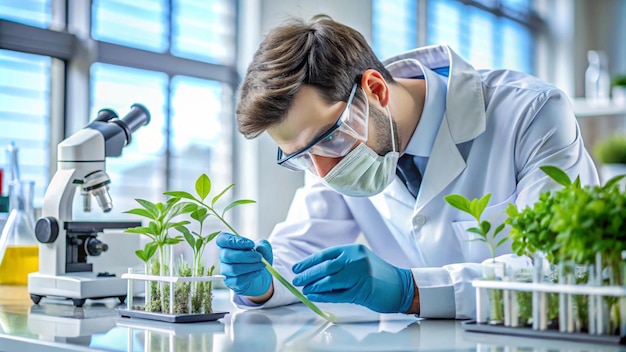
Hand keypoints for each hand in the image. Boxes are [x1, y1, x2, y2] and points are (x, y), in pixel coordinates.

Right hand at [216, 232, 272, 297]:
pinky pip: (237, 280)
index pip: (222, 240)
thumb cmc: (257, 257)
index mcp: (228, 244)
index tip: (251, 244)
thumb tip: (259, 248)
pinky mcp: (230, 282)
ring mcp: (225, 270)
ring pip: (233, 269)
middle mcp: (224, 256)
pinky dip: (250, 275)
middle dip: (245, 256)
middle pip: (227, 255)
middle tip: (259, 257)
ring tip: (262, 264)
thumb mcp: (264, 248)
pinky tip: (258, 272)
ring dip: (250, 266)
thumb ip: (263, 245)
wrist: (261, 274)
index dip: (235, 241)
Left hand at [292, 244, 413, 312]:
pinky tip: (315, 296)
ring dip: (313, 286)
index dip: (309, 261)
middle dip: (307, 274)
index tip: (297, 267)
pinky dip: (323, 296)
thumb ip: (341, 263)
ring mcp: (359, 275)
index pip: (325, 254)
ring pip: (329, 281)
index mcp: (354, 250)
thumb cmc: (379, 275)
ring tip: (304, 290)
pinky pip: (337, 294)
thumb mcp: (360, 261)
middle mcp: (356, 260)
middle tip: (297, 280)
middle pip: (325, 267)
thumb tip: (316, 271)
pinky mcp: (361, 291)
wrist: (402, 286)